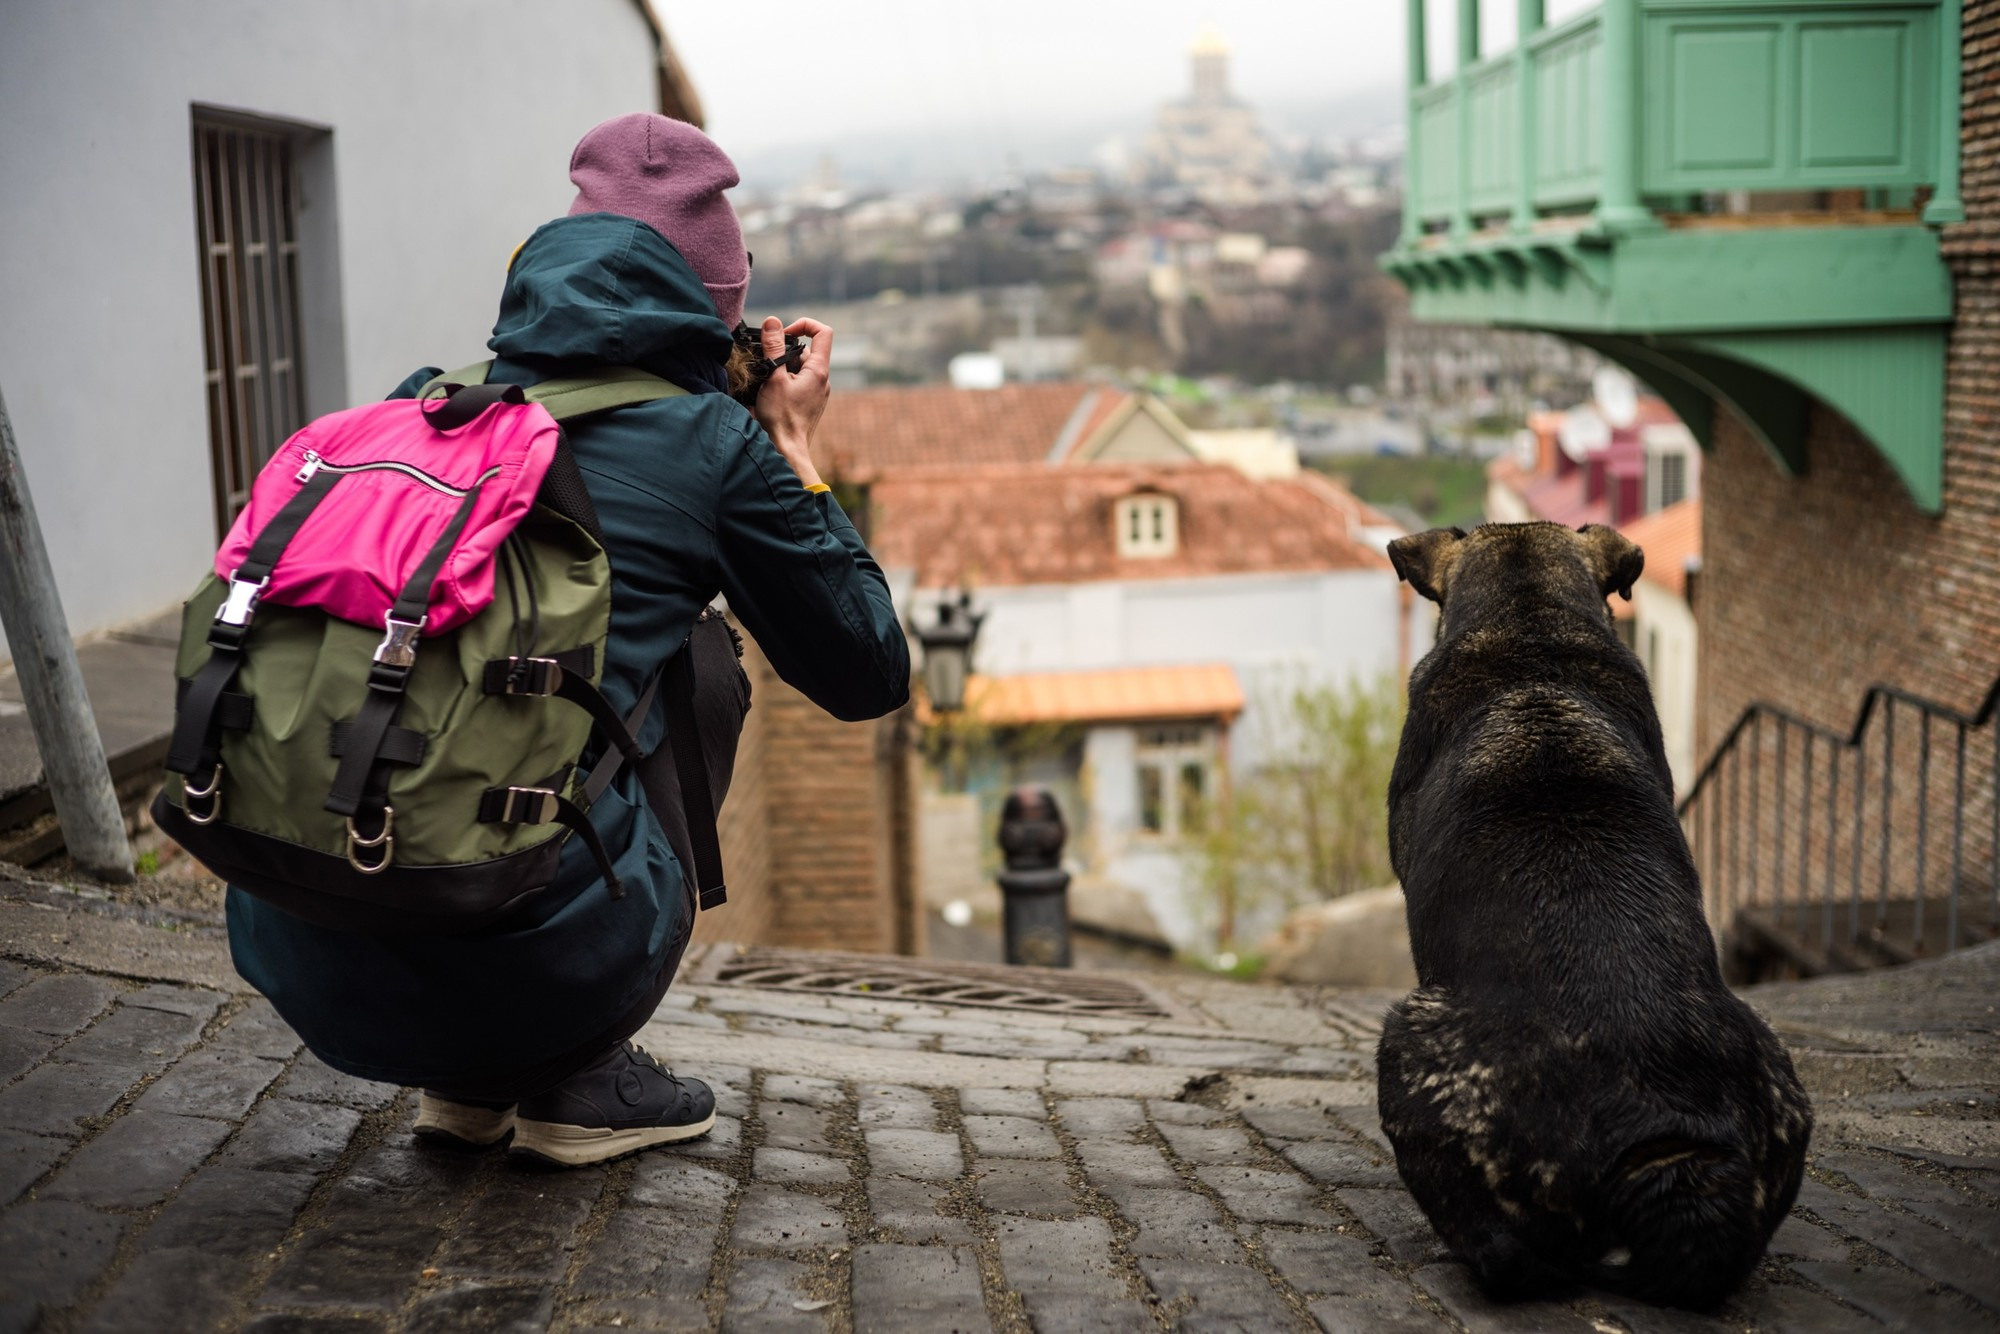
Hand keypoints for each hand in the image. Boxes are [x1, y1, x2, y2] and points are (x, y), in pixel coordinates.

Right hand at [751, 315, 831, 487]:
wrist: (786, 451)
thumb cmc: (781, 418)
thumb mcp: (773, 378)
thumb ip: (773, 348)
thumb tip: (773, 322)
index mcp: (819, 371)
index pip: (823, 332)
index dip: (804, 325)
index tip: (784, 333)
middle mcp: (822, 380)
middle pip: (805, 351)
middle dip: (784, 351)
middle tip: (766, 362)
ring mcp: (817, 393)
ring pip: (799, 368)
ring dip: (781, 368)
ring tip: (766, 382)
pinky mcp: (809, 403)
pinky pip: (798, 383)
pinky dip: (783, 381)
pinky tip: (770, 393)